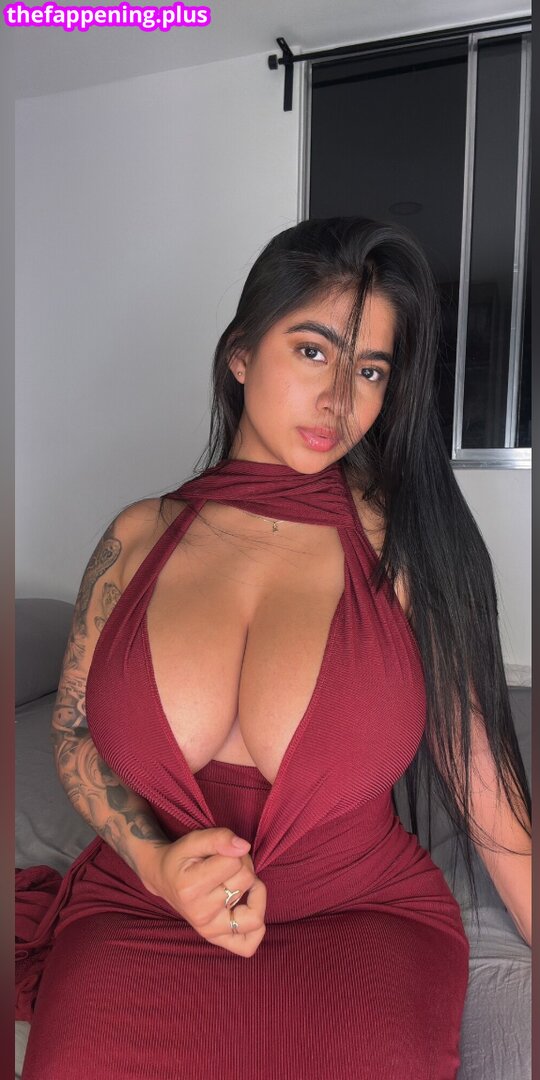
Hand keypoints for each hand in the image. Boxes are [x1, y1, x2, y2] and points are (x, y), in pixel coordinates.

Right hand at [143, 827, 266, 956]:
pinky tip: (248, 907)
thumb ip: (219, 838)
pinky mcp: (216, 939)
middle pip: (246, 881)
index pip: (235, 863)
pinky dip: (257, 929)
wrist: (163, 878)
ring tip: (239, 883)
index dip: (235, 851)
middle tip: (228, 864)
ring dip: (254, 892)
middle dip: (243, 865)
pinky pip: (247, 945)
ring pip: (254, 915)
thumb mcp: (194, 840)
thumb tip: (244, 847)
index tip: (223, 851)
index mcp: (190, 888)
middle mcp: (199, 914)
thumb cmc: (180, 858)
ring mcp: (208, 930)